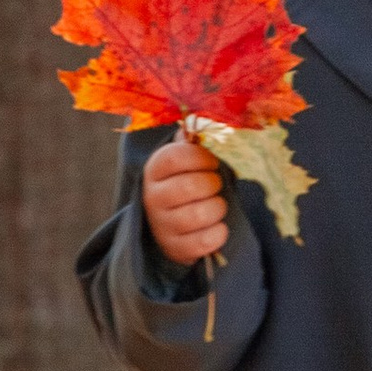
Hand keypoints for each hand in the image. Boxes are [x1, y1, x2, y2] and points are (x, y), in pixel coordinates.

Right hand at [141, 132, 228, 267]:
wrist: (170, 228)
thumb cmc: (184, 186)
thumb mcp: (183, 164)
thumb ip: (190, 143)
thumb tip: (201, 122)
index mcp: (154, 170)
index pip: (175, 156)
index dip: (200, 157)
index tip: (212, 162)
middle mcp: (152, 198)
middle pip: (191, 186)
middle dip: (213, 184)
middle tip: (216, 185)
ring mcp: (162, 225)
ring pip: (200, 214)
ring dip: (218, 207)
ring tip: (217, 205)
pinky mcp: (175, 248)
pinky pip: (205, 240)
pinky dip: (219, 233)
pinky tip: (217, 226)